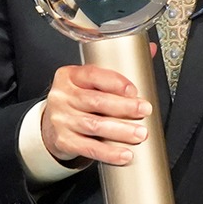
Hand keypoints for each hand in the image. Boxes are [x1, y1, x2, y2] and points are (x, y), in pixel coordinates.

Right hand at [39, 61, 154, 166]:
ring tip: (140, 133)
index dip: (115, 82)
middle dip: (124, 107)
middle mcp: (62, 96)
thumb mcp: (89, 82)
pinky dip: (108, 152)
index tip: (134, 90)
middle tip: (145, 110)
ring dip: (120, 131)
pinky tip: (124, 154)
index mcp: (69, 76)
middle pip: (96, 101)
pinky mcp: (63, 140)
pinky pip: (88, 147)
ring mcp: (61, 119)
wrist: (52, 125)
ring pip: (94, 125)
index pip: (92, 75)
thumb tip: (150, 49)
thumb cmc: (78, 100)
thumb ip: (118, 69)